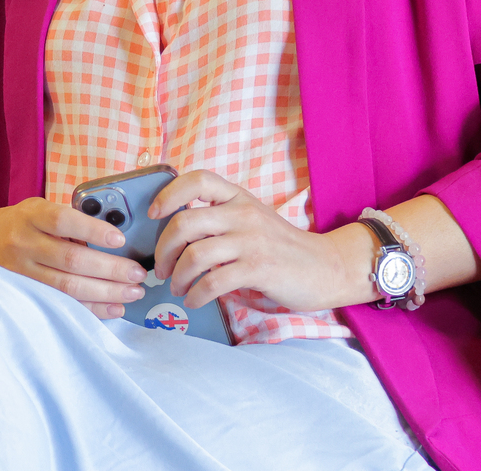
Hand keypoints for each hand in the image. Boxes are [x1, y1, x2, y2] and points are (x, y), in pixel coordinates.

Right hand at [0, 179, 147, 318]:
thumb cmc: (23, 221)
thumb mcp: (40, 208)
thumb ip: (70, 218)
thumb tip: (116, 236)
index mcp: (32, 216)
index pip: (63, 221)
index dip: (92, 230)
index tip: (120, 240)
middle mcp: (25, 244)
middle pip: (71, 260)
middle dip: (110, 269)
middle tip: (138, 274)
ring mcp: (24, 273)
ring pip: (68, 288)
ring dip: (106, 293)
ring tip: (133, 293)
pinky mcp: (28, 294)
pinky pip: (64, 305)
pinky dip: (92, 309)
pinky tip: (115, 309)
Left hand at [148, 170, 369, 313]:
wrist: (327, 267)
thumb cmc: (281, 247)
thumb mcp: (251, 220)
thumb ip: (219, 219)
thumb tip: (174, 235)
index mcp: (238, 197)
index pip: (197, 179)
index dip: (169, 194)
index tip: (154, 214)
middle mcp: (243, 213)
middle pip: (184, 223)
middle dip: (163, 249)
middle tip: (161, 267)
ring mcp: (251, 240)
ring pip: (195, 255)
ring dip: (177, 276)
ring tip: (176, 287)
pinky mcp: (259, 268)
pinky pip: (213, 281)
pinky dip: (196, 294)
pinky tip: (193, 300)